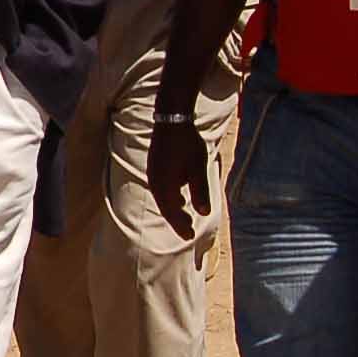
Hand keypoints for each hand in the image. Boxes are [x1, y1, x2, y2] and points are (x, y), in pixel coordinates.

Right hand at [146, 113, 209, 235]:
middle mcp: (155, 182)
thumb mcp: (198, 168)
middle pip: (165, 207)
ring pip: (162, 198)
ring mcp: (153, 173)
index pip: (171, 212)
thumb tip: (204, 212)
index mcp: (165, 185)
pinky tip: (179, 196)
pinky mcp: (154, 167)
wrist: (172, 119)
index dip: (180, 226)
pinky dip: (169, 198)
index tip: (190, 236)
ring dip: (173, 209)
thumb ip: (200, 191)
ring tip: (185, 216)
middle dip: (177, 220)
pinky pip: (160, 189)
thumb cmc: (187, 143)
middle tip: (189, 230)